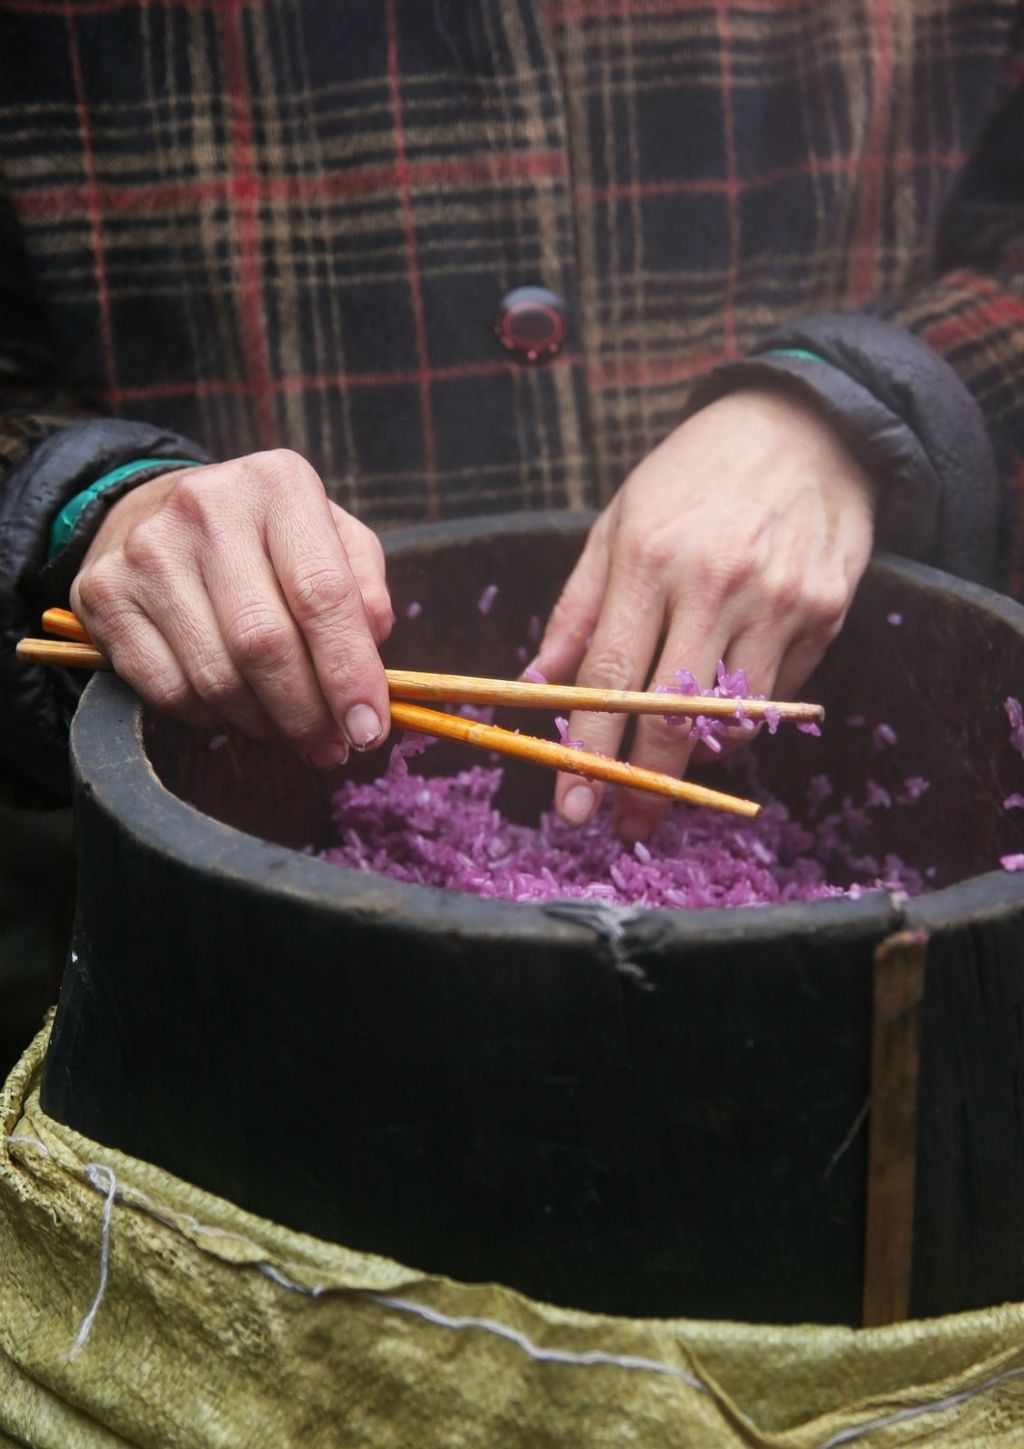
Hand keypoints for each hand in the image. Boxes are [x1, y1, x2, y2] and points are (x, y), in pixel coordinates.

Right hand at [71, 449, 393, 766]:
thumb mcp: (331, 538)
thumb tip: (370, 655)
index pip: (323, 595)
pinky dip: (212, 718)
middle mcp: (206, 508)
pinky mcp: (105, 595)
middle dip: (307, 713)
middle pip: (264, 643)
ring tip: (287, 729)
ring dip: (263, 723)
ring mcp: (147, 551)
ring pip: (216, 677)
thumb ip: (364, 590)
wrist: (159, 512)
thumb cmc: (266, 539)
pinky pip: (168, 690)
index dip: (350, 673)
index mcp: (277, 486)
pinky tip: (234, 711)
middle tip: (331, 748)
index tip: (369, 729)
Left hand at [531, 388, 876, 838]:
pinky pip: (776, 696)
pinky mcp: (824, 613)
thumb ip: (577, 609)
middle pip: (671, 717)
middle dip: (644, 785)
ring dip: (696, 759)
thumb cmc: (694, 475)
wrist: (807, 427)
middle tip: (626, 824)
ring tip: (673, 764)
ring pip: (732, 719)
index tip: (572, 803)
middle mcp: (715, 584)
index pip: (610, 679)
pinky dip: (742, 715)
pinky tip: (721, 706)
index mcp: (649, 559)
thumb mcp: (619, 523)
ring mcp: (778, 602)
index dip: (590, 751)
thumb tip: (535, 685)